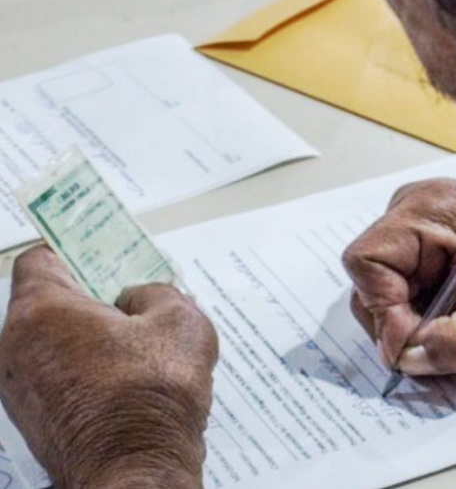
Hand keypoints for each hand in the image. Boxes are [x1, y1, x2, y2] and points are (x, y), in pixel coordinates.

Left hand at [0, 246, 217, 488]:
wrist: (140, 474)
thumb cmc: (152, 400)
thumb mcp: (181, 321)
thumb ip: (160, 292)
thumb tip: (141, 299)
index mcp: (42, 313)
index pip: (41, 259)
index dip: (76, 249)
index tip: (102, 249)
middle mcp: (16, 350)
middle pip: (50, 300)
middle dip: (94, 295)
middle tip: (133, 295)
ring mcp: (21, 388)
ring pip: (57, 339)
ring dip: (94, 334)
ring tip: (140, 340)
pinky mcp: (35, 418)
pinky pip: (60, 372)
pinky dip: (88, 365)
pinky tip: (130, 376)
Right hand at [343, 178, 455, 375]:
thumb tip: (407, 360)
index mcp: (430, 207)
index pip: (366, 261)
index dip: (381, 309)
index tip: (412, 344)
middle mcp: (413, 206)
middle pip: (369, 274)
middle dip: (394, 318)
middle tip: (432, 343)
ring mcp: (416, 220)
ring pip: (381, 281)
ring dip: (406, 315)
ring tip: (449, 325)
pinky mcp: (424, 236)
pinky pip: (399, 279)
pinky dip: (416, 307)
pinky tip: (450, 312)